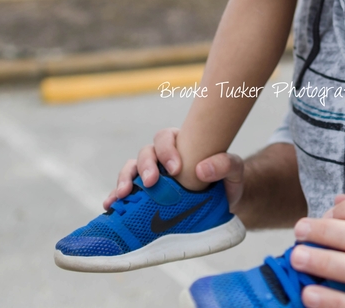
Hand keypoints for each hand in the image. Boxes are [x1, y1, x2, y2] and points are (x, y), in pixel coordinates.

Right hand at [103, 127, 245, 211]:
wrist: (223, 206)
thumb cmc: (227, 182)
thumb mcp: (235, 172)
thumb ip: (227, 165)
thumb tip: (203, 169)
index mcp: (181, 144)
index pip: (167, 138)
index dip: (167, 150)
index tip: (175, 169)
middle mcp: (162, 158)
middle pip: (146, 152)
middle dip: (145, 165)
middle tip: (151, 182)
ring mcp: (151, 176)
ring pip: (131, 169)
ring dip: (125, 179)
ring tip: (123, 194)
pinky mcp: (144, 197)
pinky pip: (125, 193)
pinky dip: (115, 197)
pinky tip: (110, 205)